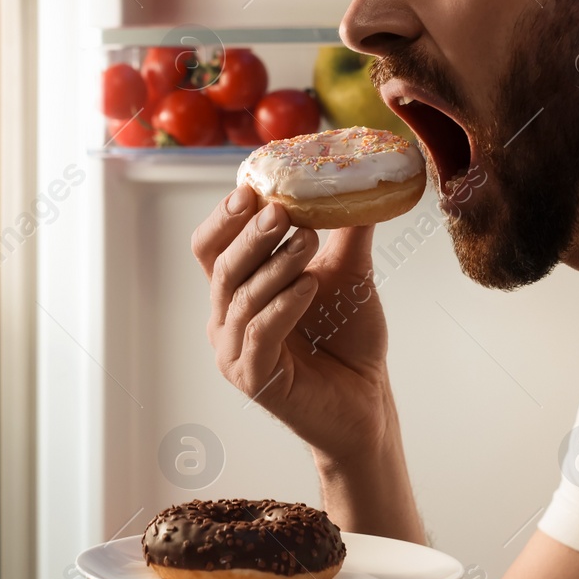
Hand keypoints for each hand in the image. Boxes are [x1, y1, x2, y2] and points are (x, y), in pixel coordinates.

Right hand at [191, 186, 394, 463]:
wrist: (368, 399)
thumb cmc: (348, 338)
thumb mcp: (347, 273)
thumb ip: (345, 230)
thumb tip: (359, 180)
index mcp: (236, 290)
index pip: (211, 247)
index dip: (225, 217)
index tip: (250, 188)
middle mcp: (225, 319)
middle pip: (221, 267)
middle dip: (250, 235)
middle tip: (281, 210)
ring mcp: (233, 351)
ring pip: (241, 298)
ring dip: (274, 266)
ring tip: (308, 240)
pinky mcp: (252, 378)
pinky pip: (259, 334)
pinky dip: (282, 305)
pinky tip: (308, 286)